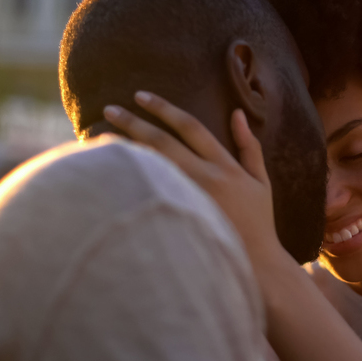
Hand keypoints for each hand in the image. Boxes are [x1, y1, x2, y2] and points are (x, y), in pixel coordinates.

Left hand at [103, 92, 286, 265]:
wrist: (256, 264)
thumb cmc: (258, 222)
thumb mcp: (261, 181)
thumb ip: (249, 146)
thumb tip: (237, 113)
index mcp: (225, 166)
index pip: (190, 127)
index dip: (164, 108)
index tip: (140, 96)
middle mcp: (205, 179)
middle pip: (162, 142)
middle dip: (134, 122)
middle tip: (109, 109)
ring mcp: (189, 200)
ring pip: (150, 167)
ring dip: (125, 149)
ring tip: (101, 134)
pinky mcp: (178, 220)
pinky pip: (148, 193)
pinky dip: (130, 178)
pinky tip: (110, 168)